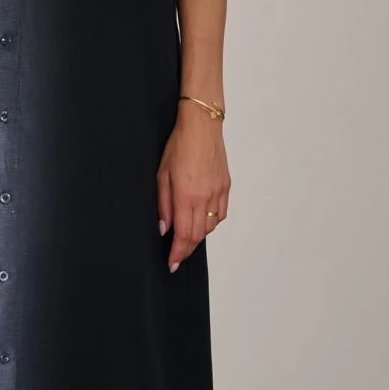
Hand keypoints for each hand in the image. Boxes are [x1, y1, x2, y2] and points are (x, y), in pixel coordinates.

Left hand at [156, 109, 229, 271]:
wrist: (202, 126)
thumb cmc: (179, 145)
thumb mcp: (162, 175)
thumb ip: (163, 204)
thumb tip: (164, 228)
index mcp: (186, 196)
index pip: (183, 234)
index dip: (177, 253)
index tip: (172, 263)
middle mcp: (205, 197)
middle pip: (198, 234)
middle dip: (186, 249)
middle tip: (177, 257)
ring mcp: (218, 192)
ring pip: (210, 226)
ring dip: (198, 236)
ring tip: (187, 240)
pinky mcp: (226, 186)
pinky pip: (220, 214)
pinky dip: (211, 223)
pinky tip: (203, 222)